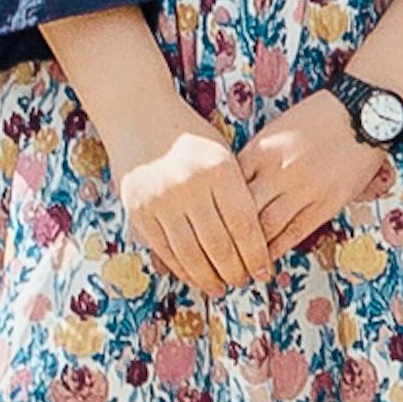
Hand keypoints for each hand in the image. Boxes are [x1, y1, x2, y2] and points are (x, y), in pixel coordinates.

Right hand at [110, 114, 255, 293]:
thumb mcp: (222, 153)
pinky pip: (165, 250)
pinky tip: (195, 276)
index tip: (264, 271)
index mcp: (219, 170)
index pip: (244, 224)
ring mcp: (161, 200)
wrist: (138, 115)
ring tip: (221, 286)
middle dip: (235, 270)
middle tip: (244, 282)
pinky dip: (182, 268)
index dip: (256, 254)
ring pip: (191, 254)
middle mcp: (190, 186)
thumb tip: (256, 238)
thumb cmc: (189, 136)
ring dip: (209, 277)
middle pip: (219, 244)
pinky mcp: (139, 211)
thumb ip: (237, 191)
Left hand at [224, 94, 391, 273]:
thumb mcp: (276, 130)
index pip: (226, 188)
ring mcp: (302, 189)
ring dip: (249, 252)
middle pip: (241, 212)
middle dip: (225, 238)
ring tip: (237, 268)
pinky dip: (276, 248)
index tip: (202, 228)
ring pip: (266, 228)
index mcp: (261, 150)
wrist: (362, 114)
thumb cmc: (318, 117)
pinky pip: (294, 232)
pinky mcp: (325, 203)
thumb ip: (255, 157)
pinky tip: (265, 260)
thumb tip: (234, 186)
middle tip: (212, 257)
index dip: (212, 212)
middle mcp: (277, 171)